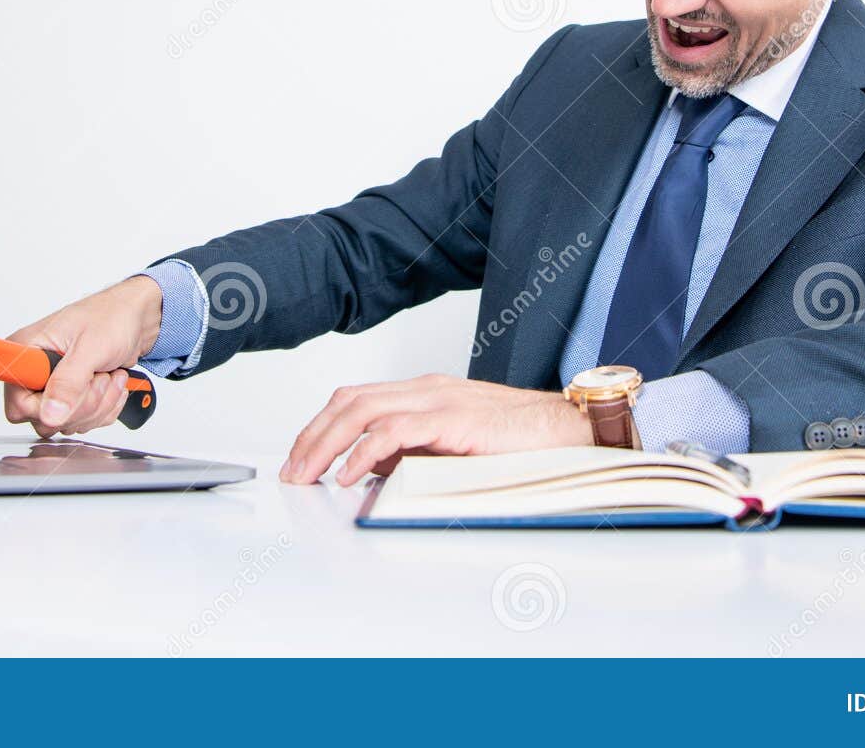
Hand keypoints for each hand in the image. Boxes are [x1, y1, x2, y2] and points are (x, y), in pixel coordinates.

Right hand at [3, 275, 163, 436]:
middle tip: (99, 378)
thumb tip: (50, 414)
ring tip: (109, 376)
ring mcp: (53, 386)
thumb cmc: (111, 317)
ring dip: (98, 405)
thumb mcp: (90, 347)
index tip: (73, 388)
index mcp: (26, 351)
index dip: (47, 405)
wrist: (134, 319)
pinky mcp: (70, 397)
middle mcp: (34, 371)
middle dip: (82, 404)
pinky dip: (105, 408)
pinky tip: (111, 385)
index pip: (17, 401)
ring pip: (66, 423)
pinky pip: (83, 422)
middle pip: (44, 418)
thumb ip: (69, 382)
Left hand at [280, 374, 591, 485]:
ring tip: (307, 475)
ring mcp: (441, 400)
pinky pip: (396, 430)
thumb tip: (369, 471)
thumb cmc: (521, 442)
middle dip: (311, 436)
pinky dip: (363, 452)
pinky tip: (348, 474)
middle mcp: (427, 389)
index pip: (356, 399)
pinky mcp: (455, 420)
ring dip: (325, 444)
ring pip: (363, 410)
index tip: (300, 458)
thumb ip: (414, 452)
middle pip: (349, 400)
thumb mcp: (454, 446)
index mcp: (425, 392)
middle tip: (291, 472)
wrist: (573, 430)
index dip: (320, 426)